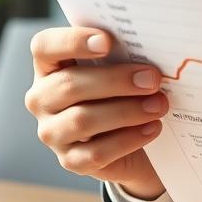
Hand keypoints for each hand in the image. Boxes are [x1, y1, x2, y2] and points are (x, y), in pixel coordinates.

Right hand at [25, 27, 167, 199]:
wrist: (129, 135)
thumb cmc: (121, 89)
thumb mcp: (118, 67)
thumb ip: (123, 55)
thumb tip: (147, 56)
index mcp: (49, 65)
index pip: (44, 46)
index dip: (73, 41)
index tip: (107, 41)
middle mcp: (42, 98)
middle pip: (68, 85)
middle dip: (116, 81)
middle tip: (153, 79)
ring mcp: (52, 132)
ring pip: (82, 120)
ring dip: (126, 111)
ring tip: (159, 105)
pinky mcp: (70, 160)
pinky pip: (96, 152)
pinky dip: (129, 139)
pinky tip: (152, 128)